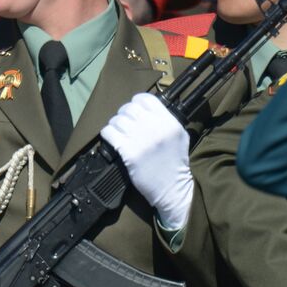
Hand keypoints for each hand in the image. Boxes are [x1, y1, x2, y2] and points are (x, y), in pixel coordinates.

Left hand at [100, 93, 193, 229]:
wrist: (173, 188)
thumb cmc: (175, 162)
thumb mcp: (179, 135)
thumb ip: (166, 119)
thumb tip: (147, 108)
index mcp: (169, 121)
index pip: (146, 99)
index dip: (136, 102)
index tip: (134, 111)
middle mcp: (155, 127)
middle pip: (129, 108)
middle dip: (123, 114)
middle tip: (124, 123)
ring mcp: (141, 139)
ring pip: (117, 120)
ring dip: (115, 125)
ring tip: (118, 132)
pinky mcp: (129, 152)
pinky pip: (109, 133)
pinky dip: (107, 134)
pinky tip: (111, 139)